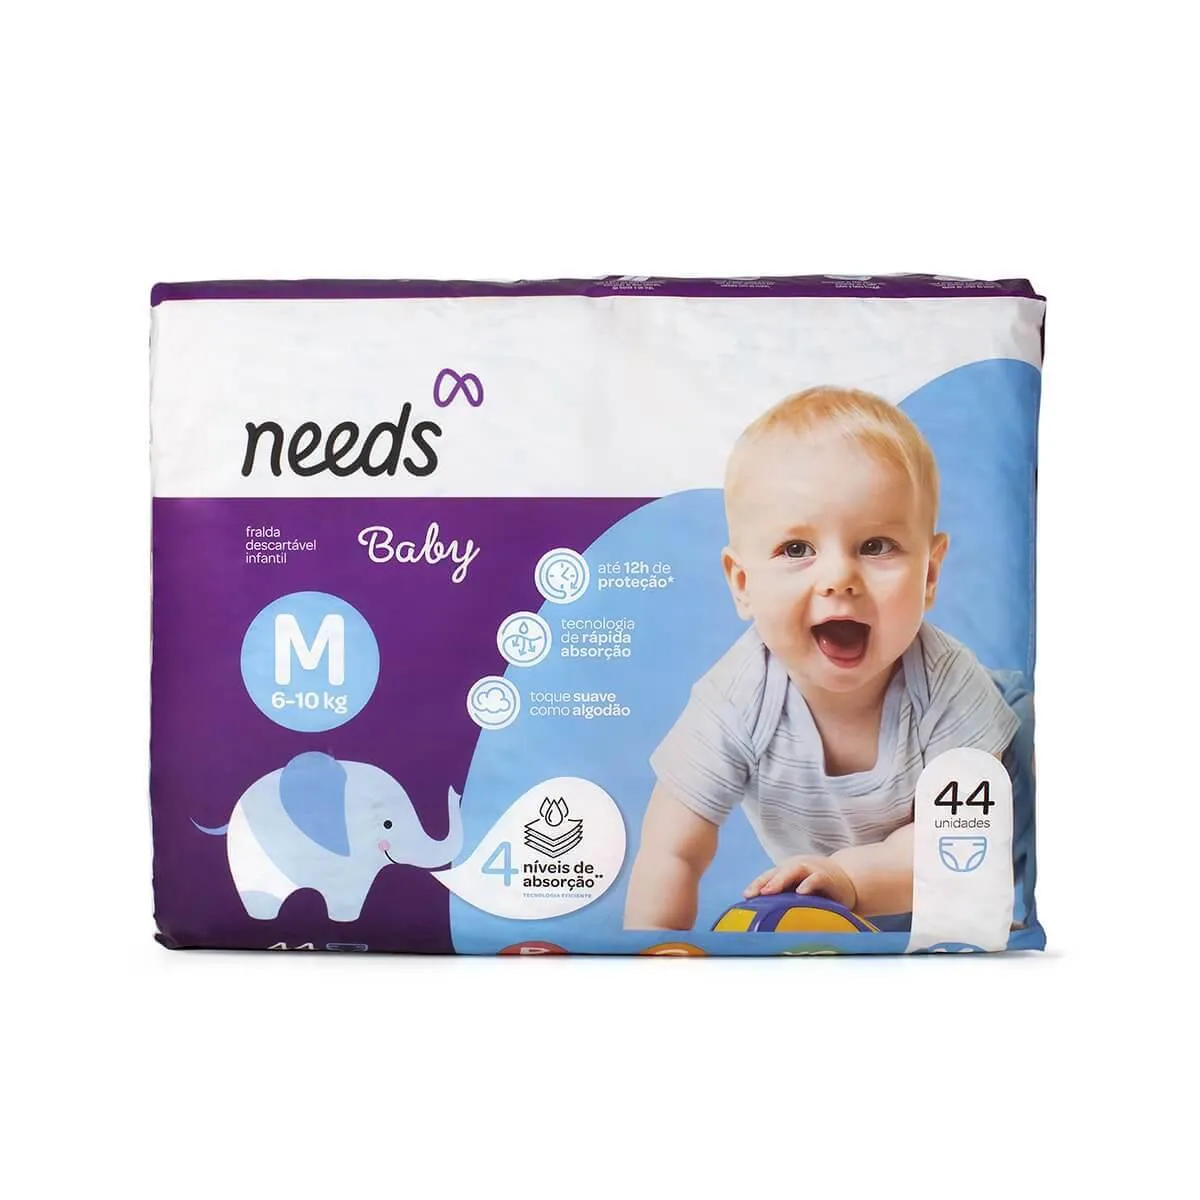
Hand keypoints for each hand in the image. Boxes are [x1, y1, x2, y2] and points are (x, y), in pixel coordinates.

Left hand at [743, 855, 857, 908]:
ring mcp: (813, 870)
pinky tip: (801, 892)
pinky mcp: (828, 877)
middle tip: (753, 894)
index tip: (746, 896)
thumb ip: (786, 900)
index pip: (769, 876)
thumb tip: (765, 919)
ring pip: (794, 870)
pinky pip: (817, 878)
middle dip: (764, 882)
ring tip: (769, 891)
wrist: (850, 879)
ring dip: (780, 880)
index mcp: (788, 871)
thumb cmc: (820, 888)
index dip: (757, 884)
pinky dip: (808, 884)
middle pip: (777, 872)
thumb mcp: (800, 892)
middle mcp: (798, 868)